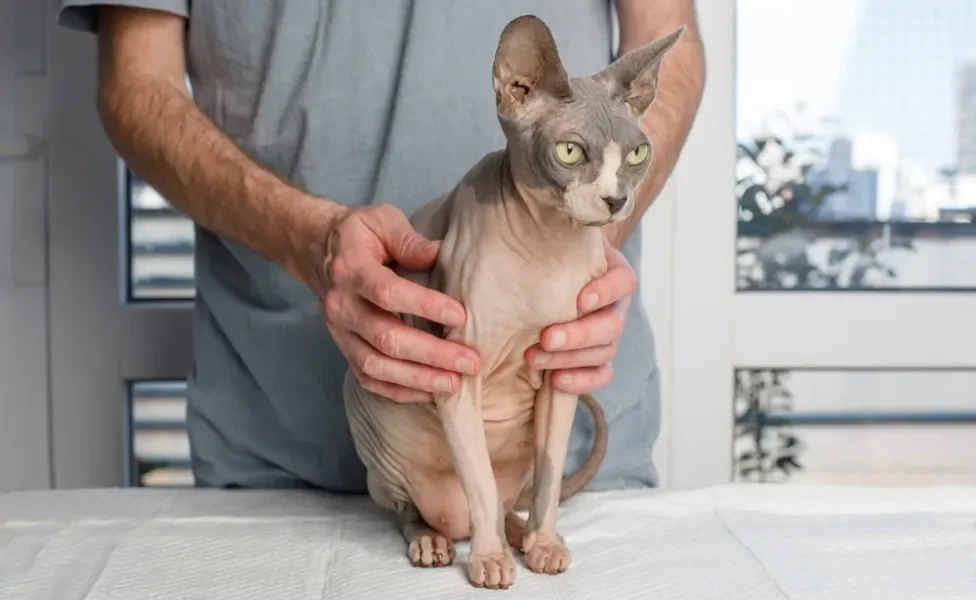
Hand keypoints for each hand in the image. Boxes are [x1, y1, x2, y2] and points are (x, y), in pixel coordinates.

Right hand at [319, 204, 480, 402]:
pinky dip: (399, 391)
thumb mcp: (382, 220)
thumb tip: (439, 252)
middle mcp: (341, 305)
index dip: (425, 306)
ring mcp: (339, 332)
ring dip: (418, 378)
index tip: (461, 316)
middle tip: (470, 362)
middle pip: (386, 337)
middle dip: (432, 354)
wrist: (316, 251)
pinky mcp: (344, 350)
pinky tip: (430, 392)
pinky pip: (368, 379)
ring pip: (376, 365)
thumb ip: (409, 239)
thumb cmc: (359, 234)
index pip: (387, 292)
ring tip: (455, 384)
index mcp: (351, 269)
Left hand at [525, 238, 635, 393]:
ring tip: (533, 358)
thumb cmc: (544, 250)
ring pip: (604, 352)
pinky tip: (556, 381)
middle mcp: (614, 305)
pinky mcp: (594, 359)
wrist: (540, 270)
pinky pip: (600, 375)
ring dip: (570, 359)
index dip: (606, 292)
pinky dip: (582, 381)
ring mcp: (605, 334)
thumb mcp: (549, 235)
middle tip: (545, 337)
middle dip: (579, 335)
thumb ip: (550, 229)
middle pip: (613, 325)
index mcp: (610, 272)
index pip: (623, 282)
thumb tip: (539, 213)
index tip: (580, 299)